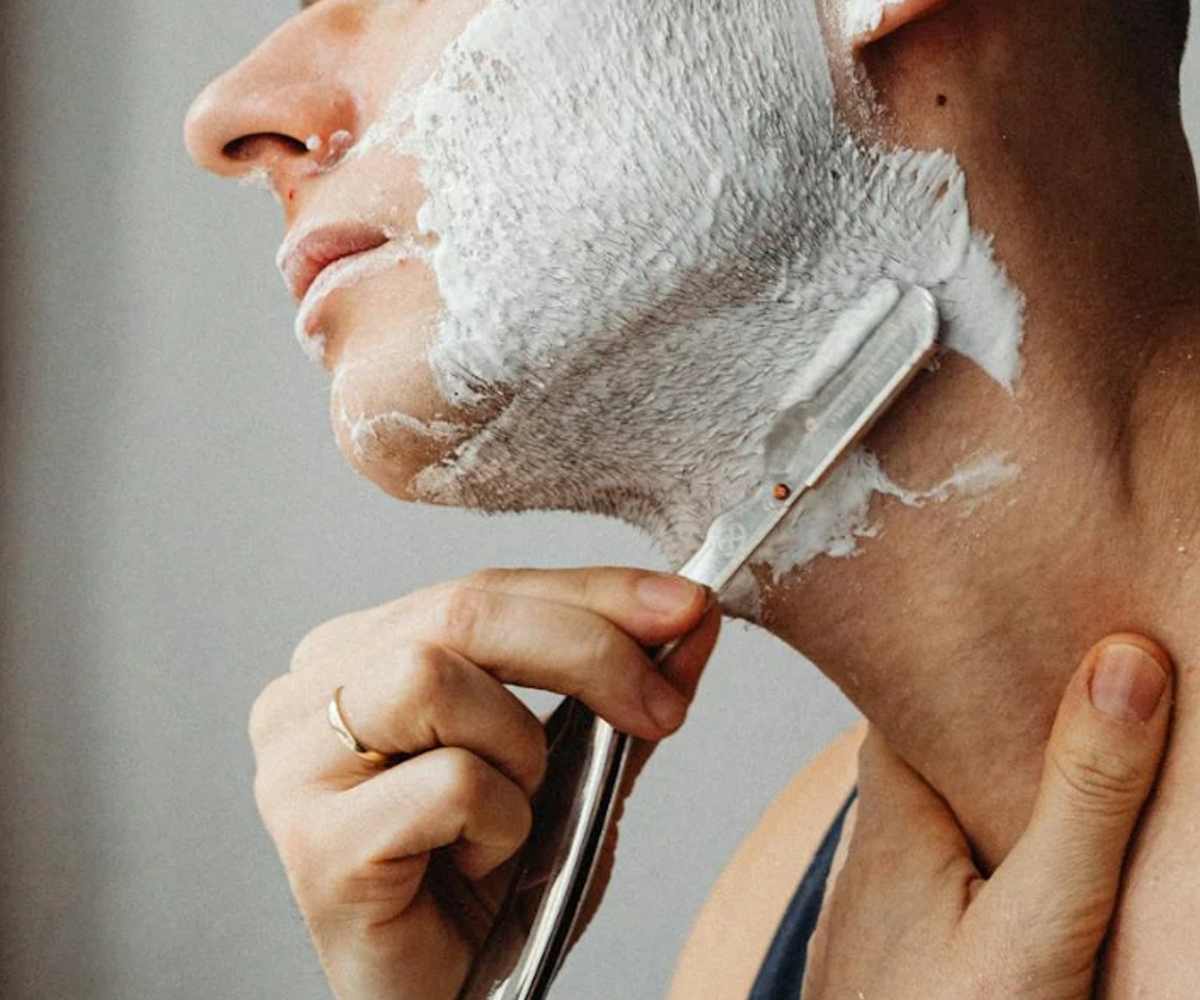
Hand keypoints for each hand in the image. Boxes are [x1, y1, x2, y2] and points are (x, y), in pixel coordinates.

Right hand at [249, 567, 719, 999]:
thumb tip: (689, 618)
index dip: (592, 590)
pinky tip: (483, 862)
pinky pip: (450, 782)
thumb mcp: (573, 769)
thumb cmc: (492, 889)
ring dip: (520, 751)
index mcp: (358, 656)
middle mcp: (307, 695)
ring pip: (434, 678)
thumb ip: (618, 689)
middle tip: (660, 704)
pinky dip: (502, 822)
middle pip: (459, 612)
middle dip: (585, 647)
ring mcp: (296, 766)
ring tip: (518, 817)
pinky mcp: (315, 840)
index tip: (684, 604)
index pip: (481, 589)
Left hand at [804, 635, 1171, 999]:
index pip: (921, 684)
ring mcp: (896, 882)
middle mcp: (884, 830)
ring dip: (1011, 767)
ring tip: (1090, 733)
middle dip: (1006, 702)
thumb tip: (1124, 663)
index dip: (980, 641)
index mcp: (897, 802)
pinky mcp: (917, 928)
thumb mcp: (1038, 923)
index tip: (1041, 598)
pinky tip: (1054, 841)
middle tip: (1087, 652)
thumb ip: (1082, 801)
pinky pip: (959, 849)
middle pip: (942, 732)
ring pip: (952, 791)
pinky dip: (1005, 829)